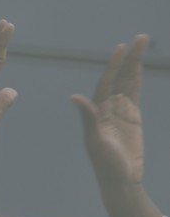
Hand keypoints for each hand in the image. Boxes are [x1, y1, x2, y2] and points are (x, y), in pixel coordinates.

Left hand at [72, 35, 146, 189]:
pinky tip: (138, 66)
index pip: (107, 82)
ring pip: (129, 81)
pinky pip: (135, 92)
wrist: (119, 178)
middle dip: (129, 58)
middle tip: (140, 38)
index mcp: (98, 110)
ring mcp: (121, 110)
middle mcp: (108, 106)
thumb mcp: (95, 141)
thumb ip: (89, 118)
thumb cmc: (105, 163)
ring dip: (135, 63)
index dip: (114, 65)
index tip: (121, 48)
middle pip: (120, 76)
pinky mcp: (132, 116)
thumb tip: (75, 97)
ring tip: (141, 43)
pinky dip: (137, 78)